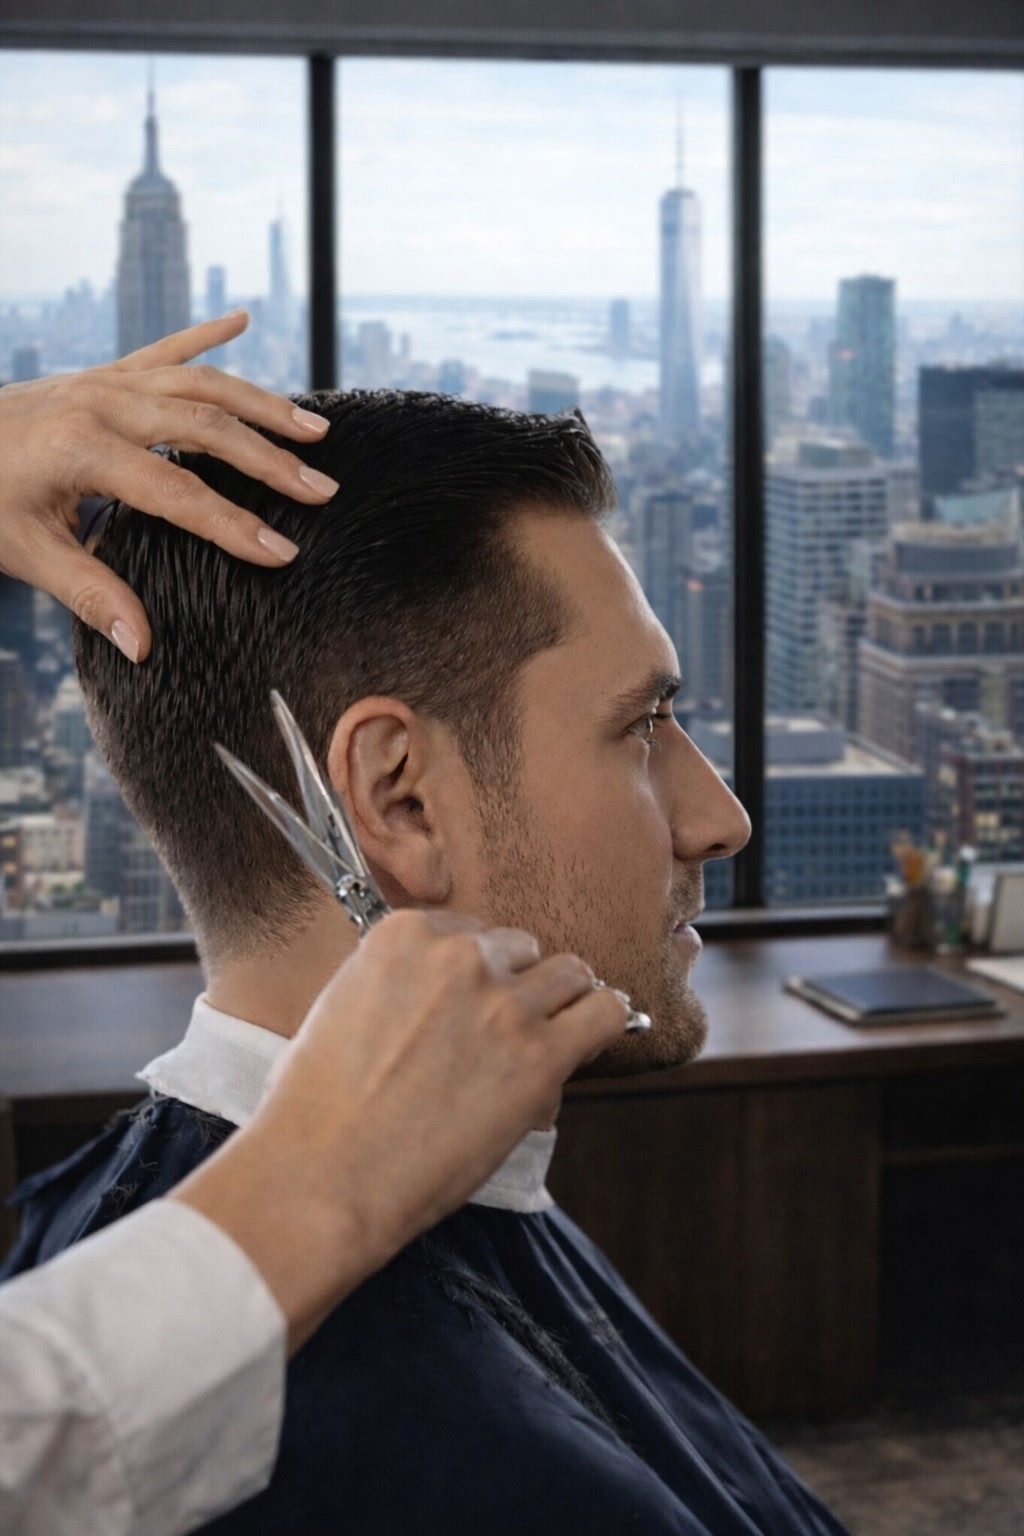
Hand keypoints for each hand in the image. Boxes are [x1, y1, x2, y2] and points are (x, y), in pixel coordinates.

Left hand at [0, 312, 336, 662]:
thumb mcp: (25, 553)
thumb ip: (89, 595)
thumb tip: (143, 646)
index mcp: (83, 449)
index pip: (178, 493)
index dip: (233, 526)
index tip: (283, 553)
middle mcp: (102, 402)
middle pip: (206, 426)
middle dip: (270, 461)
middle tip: (323, 491)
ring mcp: (104, 380)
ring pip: (199, 382)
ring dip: (261, 403)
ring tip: (314, 430)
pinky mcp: (101, 373)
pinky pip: (163, 348)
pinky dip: (204, 333)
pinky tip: (242, 319)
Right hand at [172, 910, 628, 1349]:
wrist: (324, 1175)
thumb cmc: (314, 1107)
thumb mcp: (340, 1007)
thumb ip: (397, 982)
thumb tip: (436, 997)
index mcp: (404, 935)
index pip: (468, 931)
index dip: (472, 972)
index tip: (466, 1004)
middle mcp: (460, 957)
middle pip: (519, 950)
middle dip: (513, 985)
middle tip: (497, 1034)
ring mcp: (505, 1004)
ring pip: (570, 973)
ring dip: (560, 1002)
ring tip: (547, 1037)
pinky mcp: (542, 1057)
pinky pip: (605, 1013)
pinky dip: (601, 1022)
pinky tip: (585, 1042)